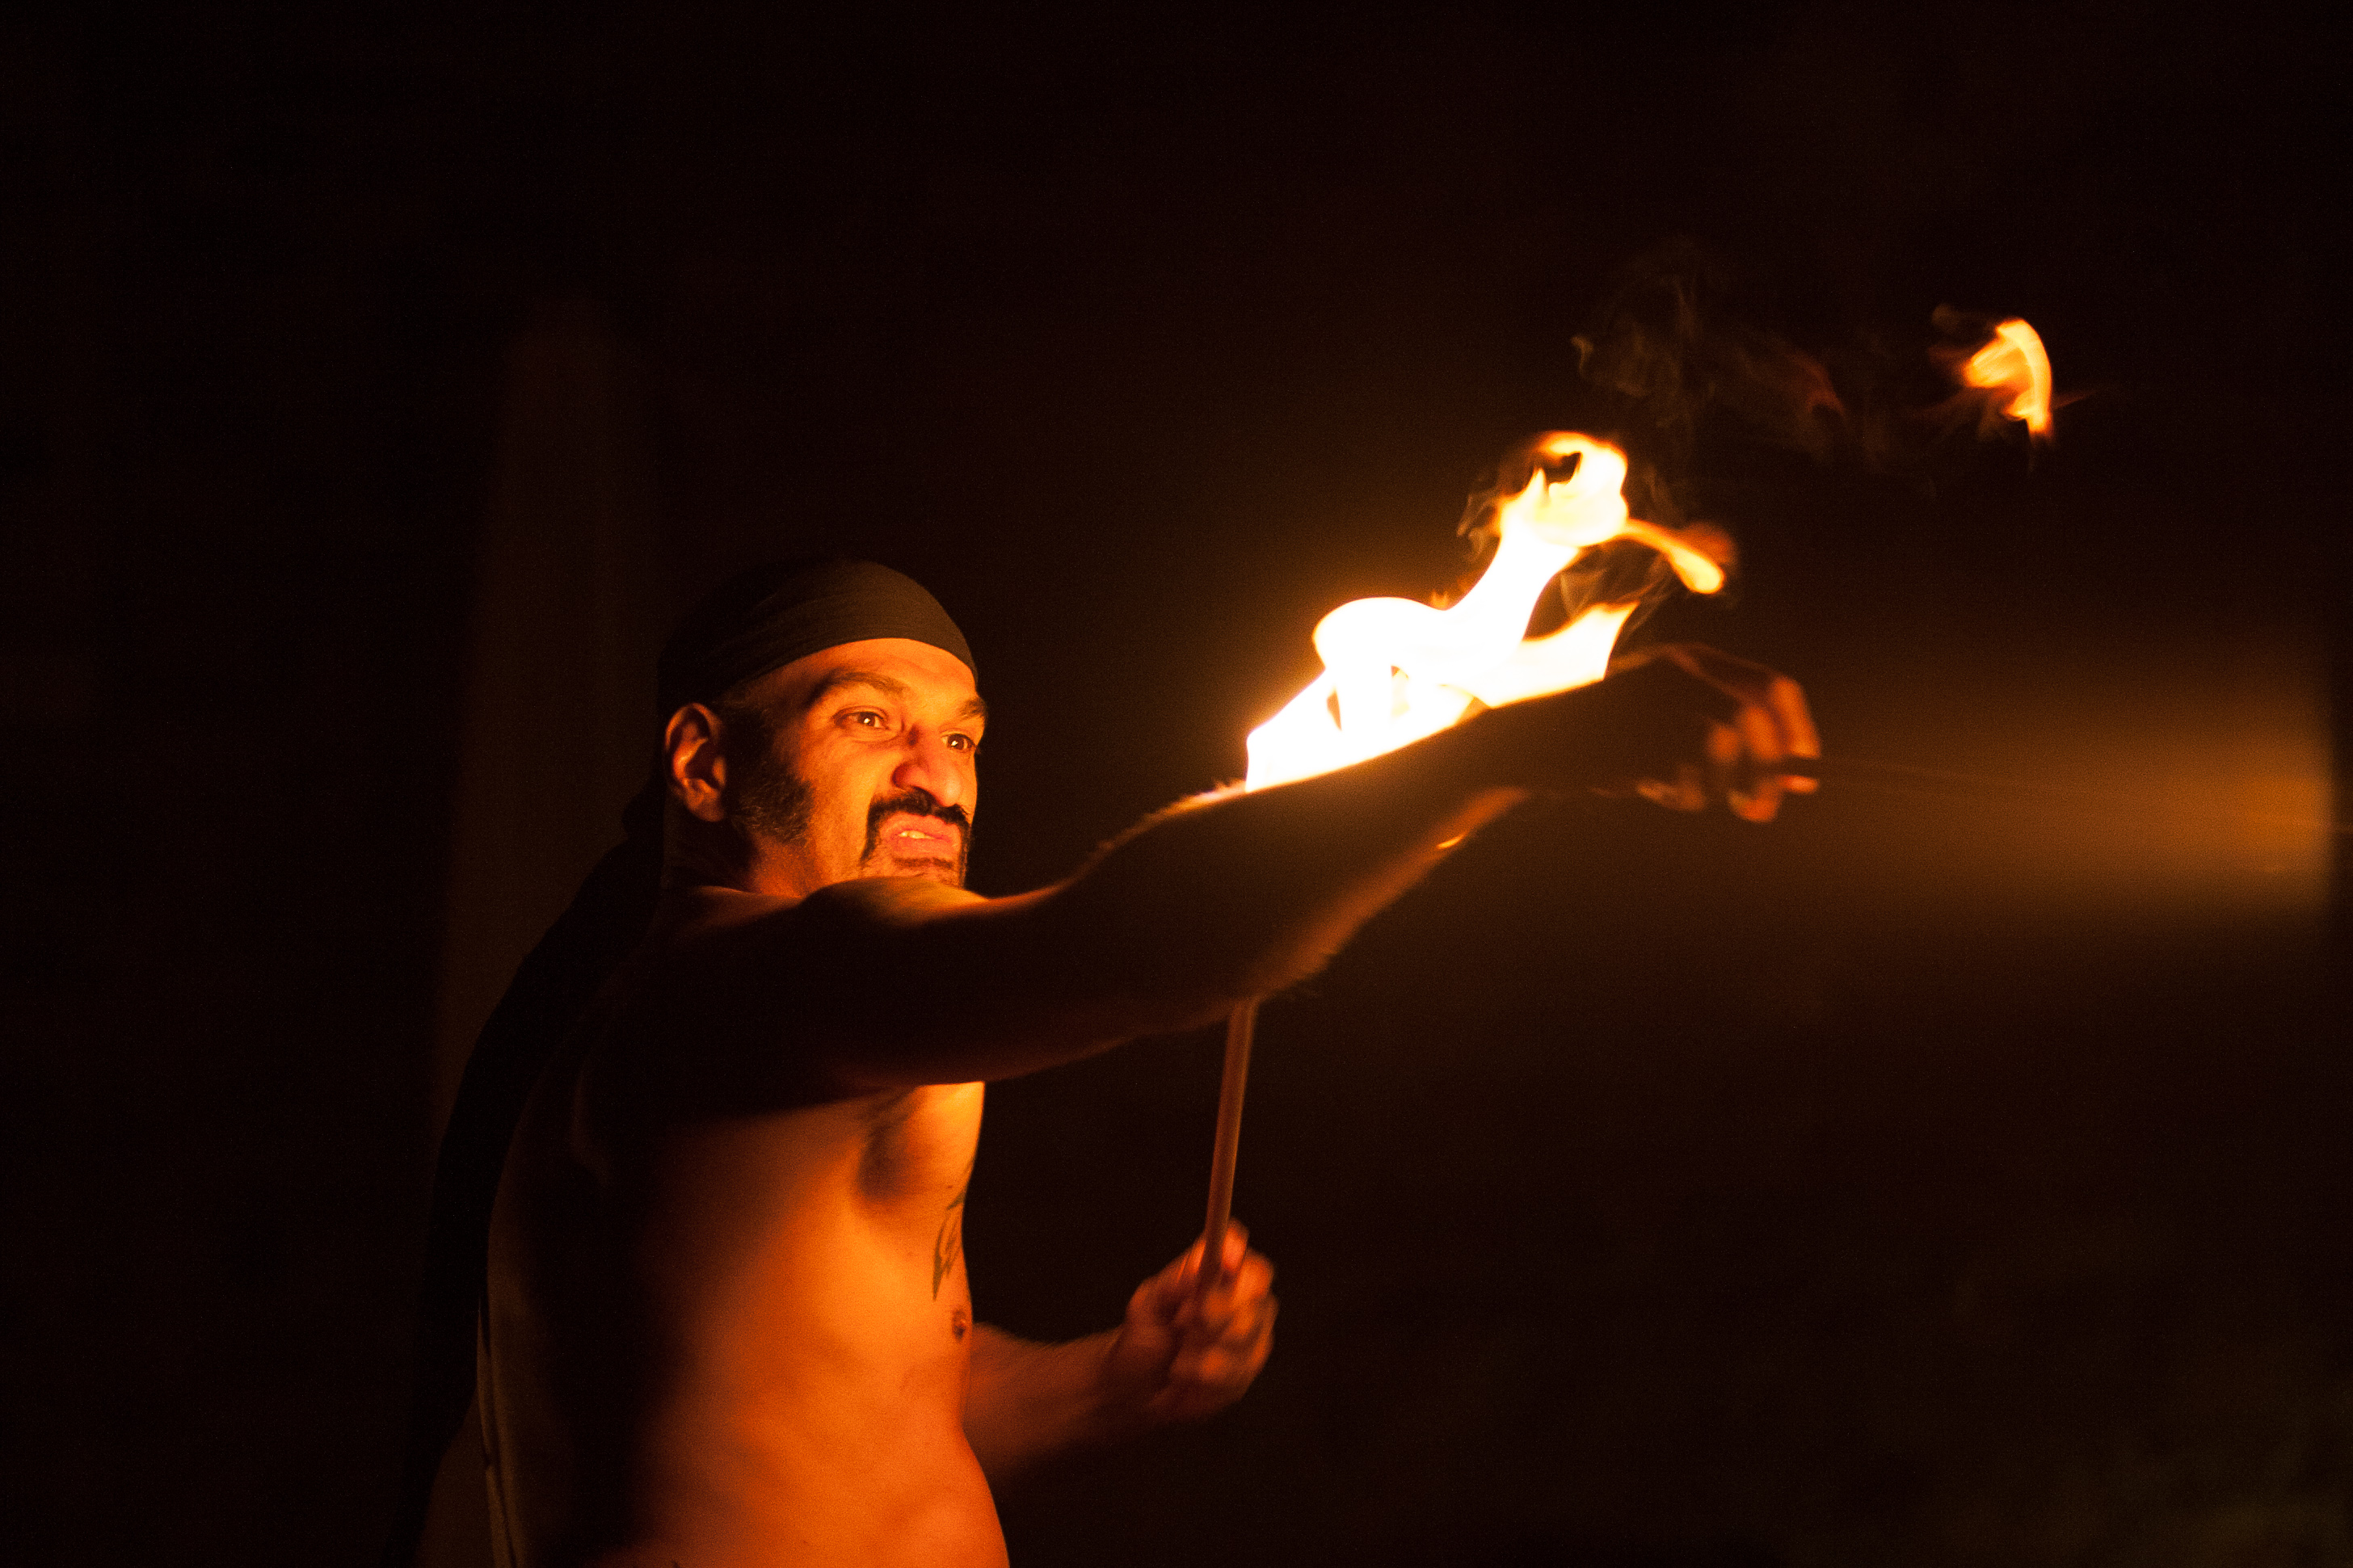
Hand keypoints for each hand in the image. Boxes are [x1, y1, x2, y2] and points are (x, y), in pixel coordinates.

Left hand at [1099, 1225, 1277, 1426]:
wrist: (1138, 1386)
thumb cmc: (1143, 1335)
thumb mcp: (1146, 1307)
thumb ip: (1172, 1286)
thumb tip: (1198, 1269)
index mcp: (1215, 1272)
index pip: (1240, 1249)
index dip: (1238, 1250)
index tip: (1223, 1261)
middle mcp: (1240, 1298)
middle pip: (1258, 1288)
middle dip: (1222, 1306)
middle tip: (1185, 1319)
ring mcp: (1251, 1333)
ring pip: (1251, 1332)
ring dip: (1207, 1348)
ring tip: (1179, 1356)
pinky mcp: (1249, 1367)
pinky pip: (1242, 1370)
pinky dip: (1208, 1376)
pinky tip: (1188, 1375)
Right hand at [1517, 642, 1818, 820]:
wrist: (1532, 740)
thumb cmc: (1607, 739)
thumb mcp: (1668, 721)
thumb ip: (1726, 737)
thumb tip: (1796, 778)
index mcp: (1693, 660)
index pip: (1773, 687)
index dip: (1798, 732)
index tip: (1804, 771)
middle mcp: (1679, 671)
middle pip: (1757, 720)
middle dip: (1769, 771)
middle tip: (1758, 810)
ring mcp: (1654, 701)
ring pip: (1724, 747)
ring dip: (1716, 786)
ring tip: (1680, 792)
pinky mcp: (1632, 734)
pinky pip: (1686, 775)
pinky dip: (1678, 794)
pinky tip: (1645, 785)